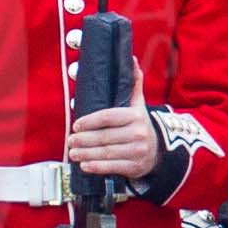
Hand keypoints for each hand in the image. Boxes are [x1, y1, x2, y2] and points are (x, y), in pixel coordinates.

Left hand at [67, 60, 159, 180]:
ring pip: (106, 152)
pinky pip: (112, 167)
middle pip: (105, 136)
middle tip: (70, 140)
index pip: (108, 117)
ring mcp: (138, 151)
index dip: (90, 121)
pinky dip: (96, 167)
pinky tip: (84, 165)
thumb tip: (133, 60)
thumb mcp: (138, 105)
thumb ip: (134, 84)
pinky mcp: (135, 166)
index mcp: (136, 116)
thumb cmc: (140, 125)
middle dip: (84, 139)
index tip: (76, 125)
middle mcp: (138, 133)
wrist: (158, 151)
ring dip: (86, 154)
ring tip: (72, 153)